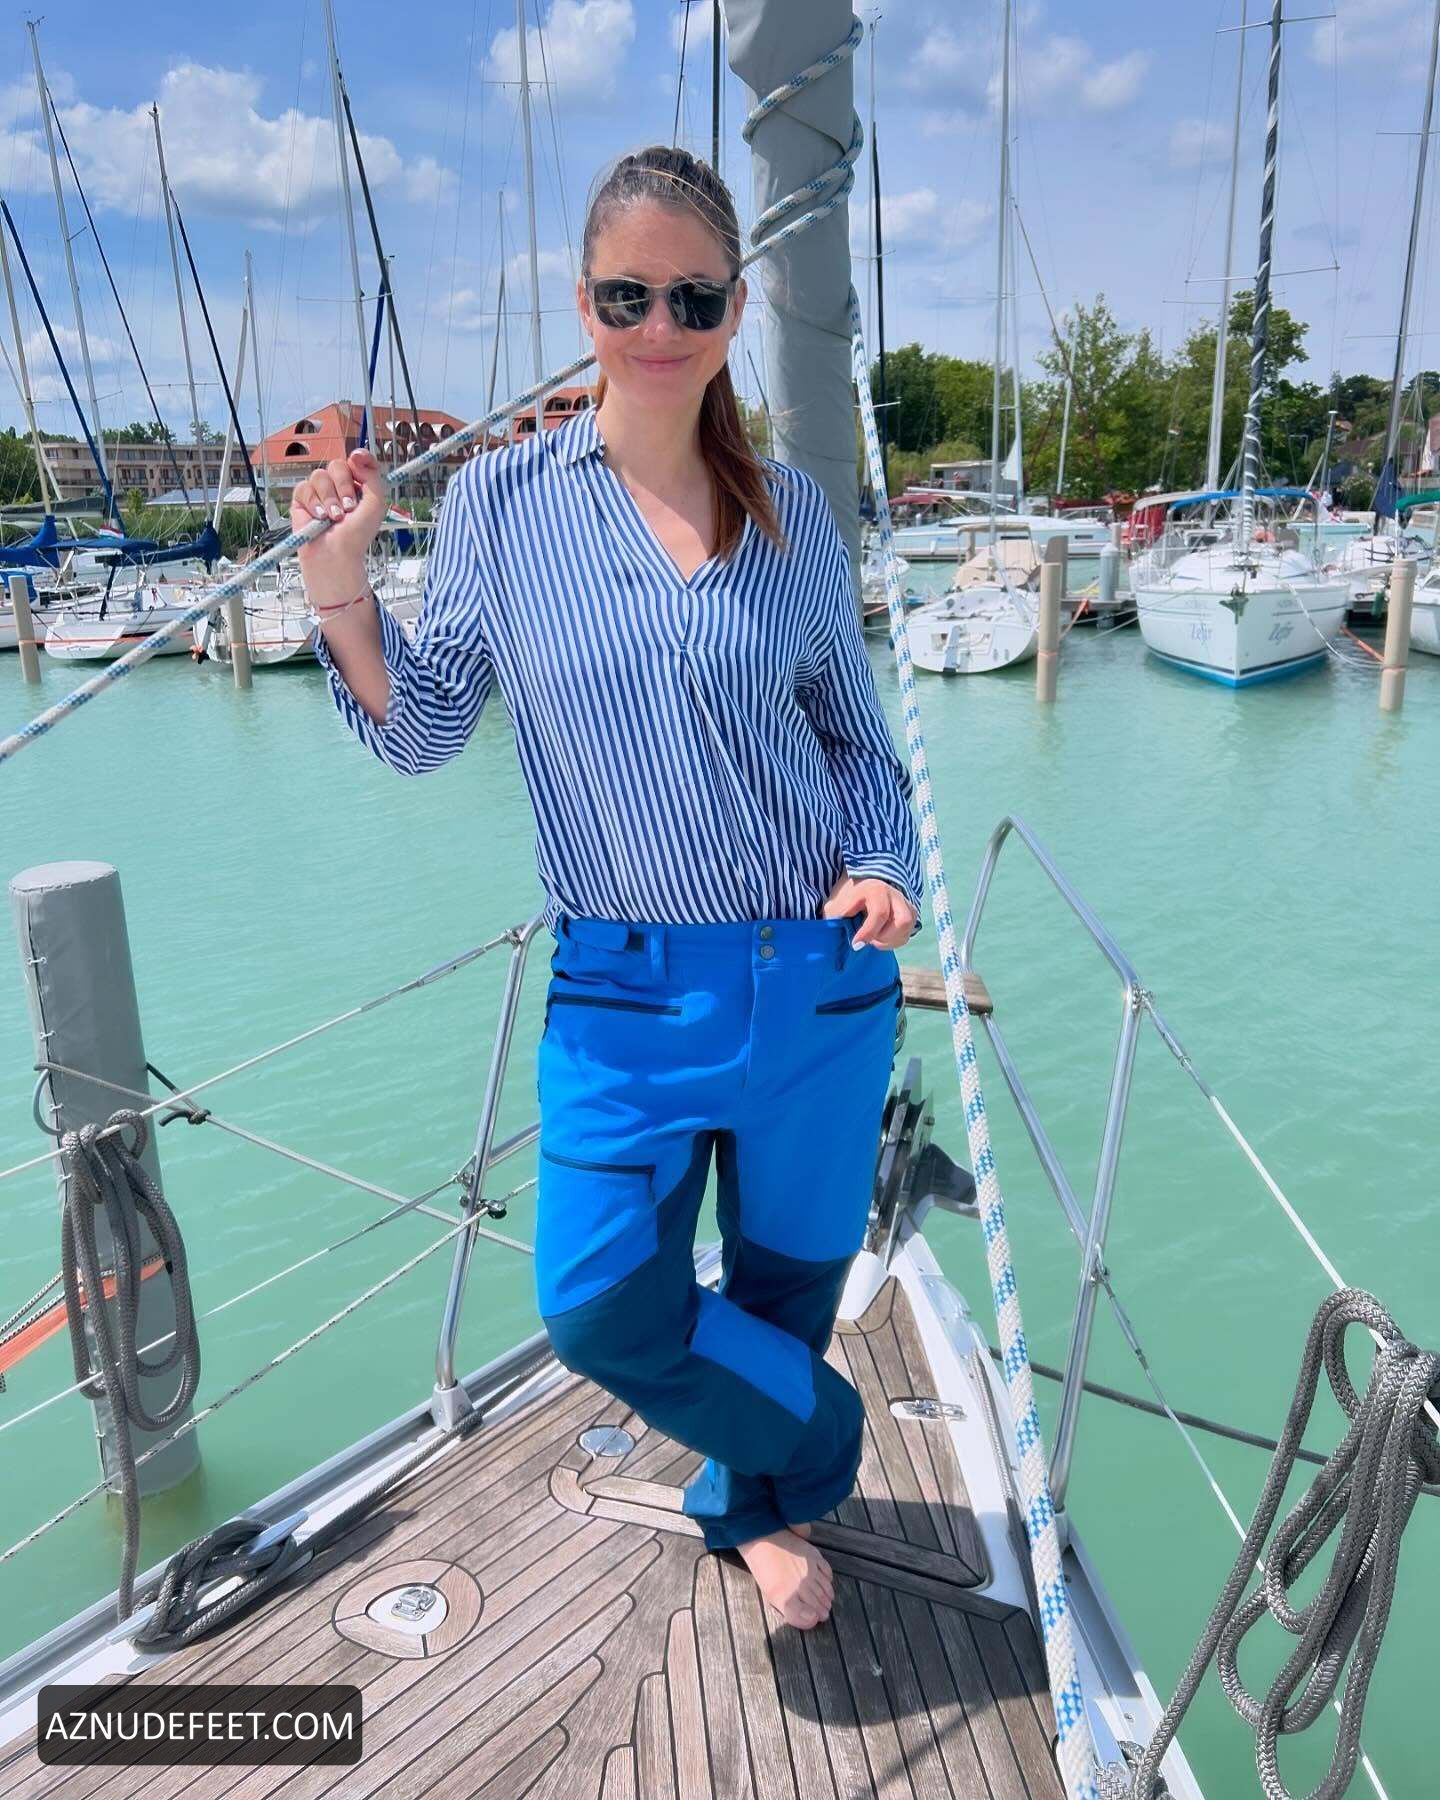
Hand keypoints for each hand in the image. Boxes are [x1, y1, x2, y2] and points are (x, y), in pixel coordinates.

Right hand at [290, 451, 387, 605]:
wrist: (336, 554)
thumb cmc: (356, 535)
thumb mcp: (376, 504)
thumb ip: (373, 477)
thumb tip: (356, 455)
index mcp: (358, 486)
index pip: (357, 461)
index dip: (358, 456)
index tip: (357, 458)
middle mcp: (339, 486)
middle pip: (338, 465)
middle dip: (344, 485)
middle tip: (349, 507)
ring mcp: (320, 492)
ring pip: (320, 475)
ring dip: (330, 498)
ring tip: (334, 517)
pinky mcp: (302, 499)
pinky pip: (304, 487)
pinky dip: (314, 503)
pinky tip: (319, 517)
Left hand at [822, 874, 915, 948]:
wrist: (857, 889)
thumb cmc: (845, 900)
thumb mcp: (835, 906)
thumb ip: (836, 919)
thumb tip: (840, 937)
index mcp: (875, 889)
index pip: (880, 913)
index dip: (868, 933)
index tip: (855, 945)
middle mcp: (894, 895)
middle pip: (903, 921)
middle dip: (884, 937)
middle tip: (869, 940)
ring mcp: (905, 904)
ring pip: (907, 928)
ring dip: (889, 940)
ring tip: (873, 939)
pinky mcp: (910, 914)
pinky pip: (906, 934)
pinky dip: (893, 941)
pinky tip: (879, 938)